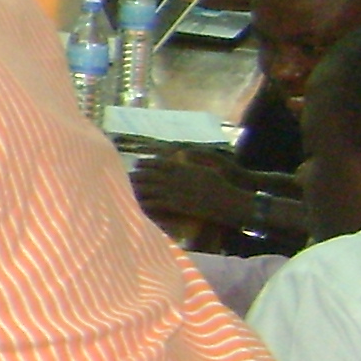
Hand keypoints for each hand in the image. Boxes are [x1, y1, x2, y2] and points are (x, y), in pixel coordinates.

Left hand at [130, 146, 259, 231]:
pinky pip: (159, 203)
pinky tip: (137, 203)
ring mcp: (180, 192)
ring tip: (125, 188)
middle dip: (139, 175)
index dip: (148, 162)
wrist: (235, 203)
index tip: (137, 162)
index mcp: (188, 168)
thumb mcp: (211, 167)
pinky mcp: (180, 206)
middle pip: (153, 174)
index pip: (162, 162)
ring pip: (153, 188)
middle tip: (125, 176)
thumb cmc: (226, 185)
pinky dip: (147, 202)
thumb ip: (194, 160)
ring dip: (138, 188)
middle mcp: (181, 178)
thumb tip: (181, 154)